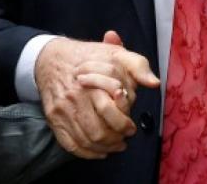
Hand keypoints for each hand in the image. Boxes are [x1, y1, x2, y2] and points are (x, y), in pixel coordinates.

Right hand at [34, 33, 158, 158]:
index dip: (123, 122)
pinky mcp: (54, 118)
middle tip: (124, 138)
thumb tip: (154, 83)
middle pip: (99, 131)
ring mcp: (62, 109)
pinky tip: (98, 150)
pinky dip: (87, 153)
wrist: (52, 58)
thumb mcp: (115, 54)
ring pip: (86, 141)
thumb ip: (137, 66)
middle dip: (115, 139)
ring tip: (114, 145)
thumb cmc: (87, 57)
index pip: (110, 110)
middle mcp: (75, 96)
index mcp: (91, 81)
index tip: (131, 126)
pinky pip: (71, 145)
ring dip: (104, 148)